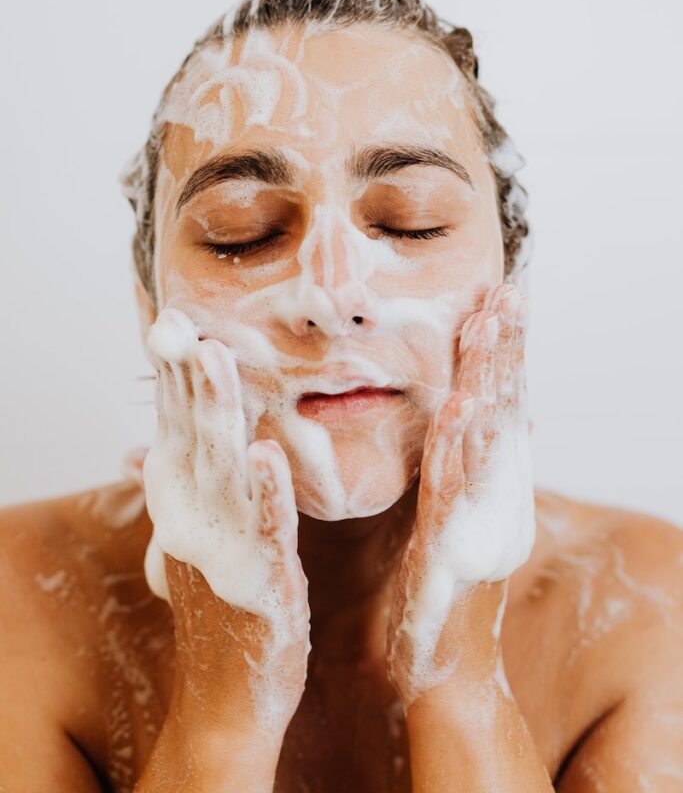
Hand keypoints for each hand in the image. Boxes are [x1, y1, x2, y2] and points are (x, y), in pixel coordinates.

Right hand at [143, 308, 310, 740]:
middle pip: (191, 429)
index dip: (172, 369)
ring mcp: (224, 542)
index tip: (170, 318)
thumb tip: (140, 448)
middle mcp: (193, 512)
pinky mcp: (262, 575)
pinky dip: (263, 491)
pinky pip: (265, 526)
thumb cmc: (218, 599)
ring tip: (216, 360)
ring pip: (222, 465)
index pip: (174, 418)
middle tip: (179, 321)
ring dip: (217, 412)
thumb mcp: (190, 530)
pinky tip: (264, 454)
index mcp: (184, 494)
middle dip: (187, 373)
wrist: (229, 689)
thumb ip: (175, 482)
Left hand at [386, 282, 534, 708]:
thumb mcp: (447, 519)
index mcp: (490, 487)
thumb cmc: (437, 592)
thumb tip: (452, 420)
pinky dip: (458, 450)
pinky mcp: (452, 553)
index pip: (499, 407)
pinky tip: (459, 409)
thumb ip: (450, 469)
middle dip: (504, 351)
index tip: (499, 300)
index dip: (502, 354)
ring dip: (488, 382)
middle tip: (507, 293)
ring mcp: (478, 524)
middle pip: (503, 412)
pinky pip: (454, 495)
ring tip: (488, 327)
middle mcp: (495, 499)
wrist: (444, 670)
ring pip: (487, 441)